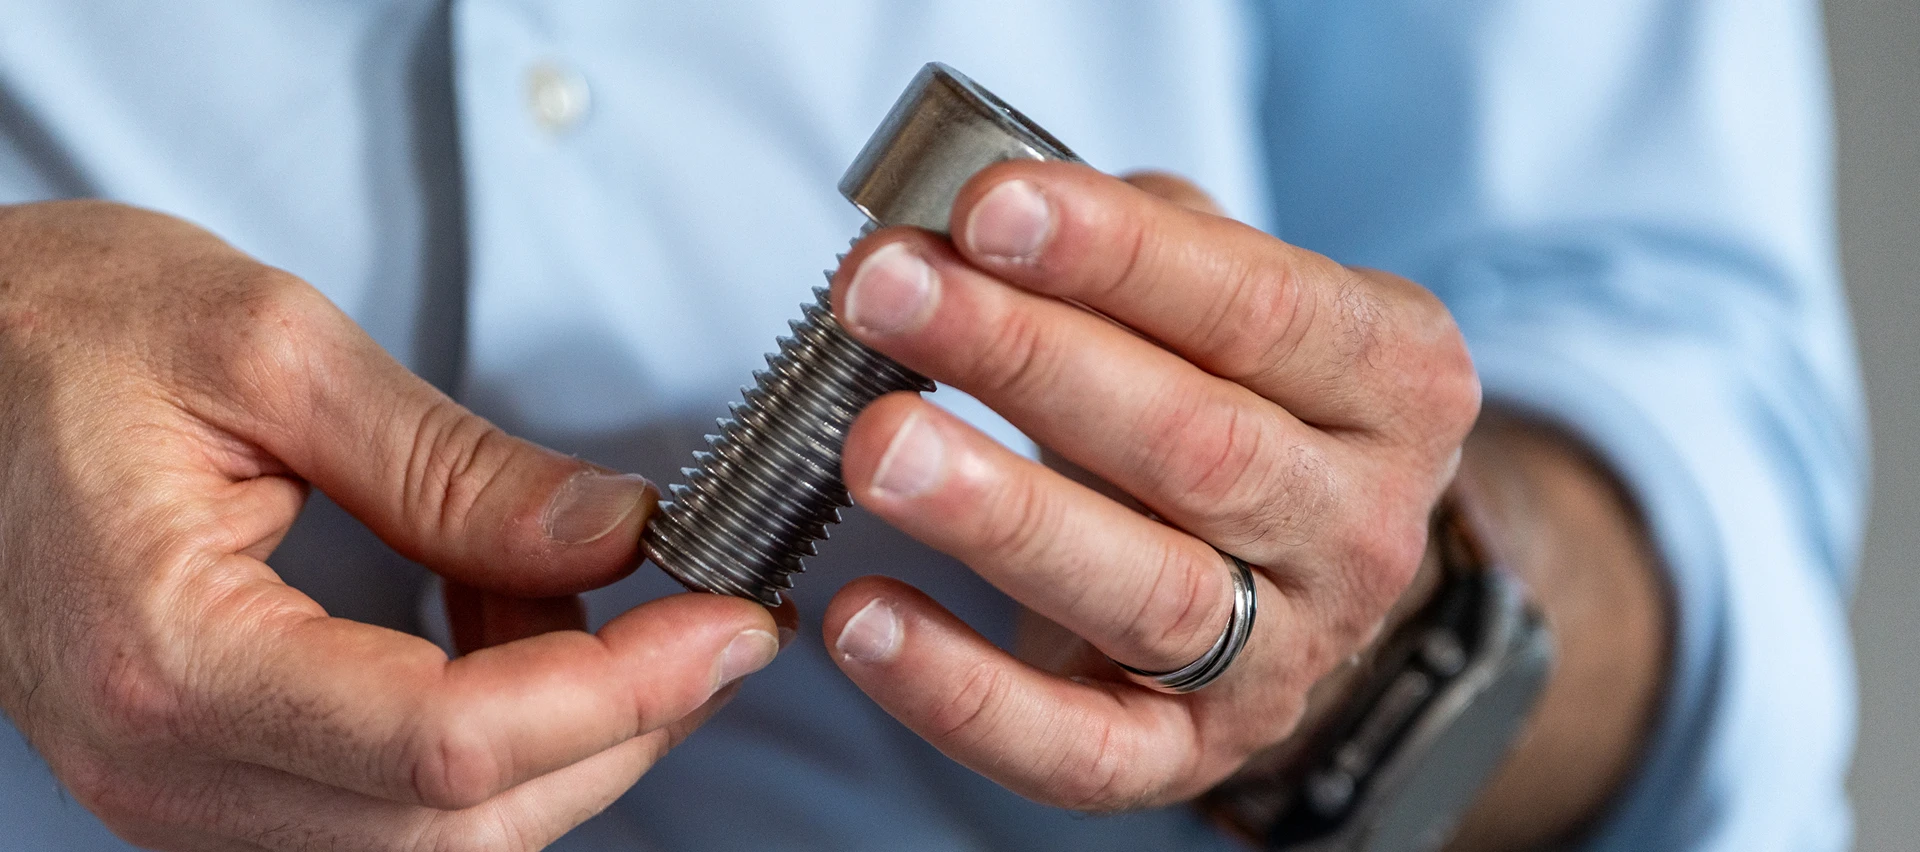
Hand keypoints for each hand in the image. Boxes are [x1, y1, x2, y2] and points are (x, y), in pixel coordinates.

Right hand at [0, 201, 781, 849]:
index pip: (446, 744)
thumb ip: (456, 468)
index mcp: (171, 655)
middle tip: (709, 615)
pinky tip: (505, 616)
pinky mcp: (208, 774)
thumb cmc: (69, 329)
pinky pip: (389, 801)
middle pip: (461, 822)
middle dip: (622, 727)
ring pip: (437, 834)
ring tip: (582, 587)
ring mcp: (181, 789)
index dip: (623, 693)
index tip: (732, 621)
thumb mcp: (276, 349)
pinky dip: (492, 731)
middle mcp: (164, 765)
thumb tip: (619, 536)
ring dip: (562, 731)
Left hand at [820, 164, 1478, 808]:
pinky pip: (1077, 748)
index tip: (985, 209)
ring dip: (1000, 516)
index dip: (1118, 256)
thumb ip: (1135, 238)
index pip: (1258, 309)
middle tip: (889, 294)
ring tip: (877, 447)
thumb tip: (978, 210)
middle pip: (1195, 445)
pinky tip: (863, 619)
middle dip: (1029, 359)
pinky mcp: (1189, 753)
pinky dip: (963, 693)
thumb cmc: (1231, 393)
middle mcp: (1362, 526)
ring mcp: (1286, 655)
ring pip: (1146, 592)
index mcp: (1395, 381)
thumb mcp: (1226, 293)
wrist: (1298, 574)